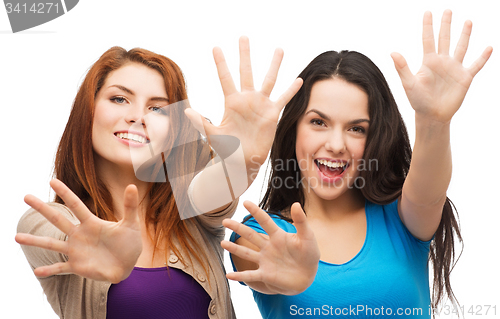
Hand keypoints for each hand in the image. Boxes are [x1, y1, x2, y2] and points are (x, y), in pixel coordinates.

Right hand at [15, 179, 141, 283]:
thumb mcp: (131, 224)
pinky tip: (37, 271)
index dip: (65, 192)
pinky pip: (61, 268)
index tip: (52, 181)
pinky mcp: (77, 266)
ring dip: (35, 241)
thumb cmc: (129, 243)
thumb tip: (132, 185)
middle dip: (43, 209)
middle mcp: (80, 235)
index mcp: (92, 223)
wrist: (127, 265)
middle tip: (26, 196)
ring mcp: (76, 250)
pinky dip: (50, 270)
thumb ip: (130, 206)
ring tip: (16, 236)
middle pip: (58, 220)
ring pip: (52, 245)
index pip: (76, 205)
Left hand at [185, 36, 302, 170]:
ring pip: (269, 80)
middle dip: (244, 55)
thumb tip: (186, 111)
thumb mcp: (213, 135)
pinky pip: (283, 99)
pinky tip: (299, 80)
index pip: (225, 78)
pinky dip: (291, 90)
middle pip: (246, 72)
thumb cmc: (226, 149)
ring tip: (279, 49)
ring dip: (274, 65)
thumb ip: (201, 122)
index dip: (220, 63)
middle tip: (243, 37)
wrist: (243, 161)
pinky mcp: (272, 114)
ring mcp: (260, 105)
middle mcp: (246, 99)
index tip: (215, 47)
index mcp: (231, 102)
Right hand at [221, 201, 319, 294]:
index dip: (256, 212)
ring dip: (235, 249)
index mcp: (278, 236)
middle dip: (238, 228)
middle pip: (250, 235)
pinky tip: (229, 275)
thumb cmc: (309, 254)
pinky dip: (240, 275)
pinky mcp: (266, 274)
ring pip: (247, 253)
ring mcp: (265, 260)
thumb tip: (295, 203)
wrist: (308, 276)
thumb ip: (301, 221)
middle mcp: (268, 247)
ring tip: (222, 243)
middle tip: (225, 221)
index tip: (245, 202)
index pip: (265, 221)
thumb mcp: (307, 236)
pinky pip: (251, 275)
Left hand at [391, 10, 492, 123]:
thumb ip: (402, 68)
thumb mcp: (409, 84)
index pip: (428, 39)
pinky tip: (489, 48)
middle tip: (447, 10)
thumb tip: (392, 52)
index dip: (428, 26)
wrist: (432, 115)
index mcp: (428, 62)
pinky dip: (483, 57)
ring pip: (461, 48)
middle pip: (444, 39)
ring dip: (465, 35)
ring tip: (468, 22)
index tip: (428, 12)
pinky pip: (476, 65)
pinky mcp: (465, 78)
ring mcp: (454, 69)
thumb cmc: (418, 101)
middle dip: (446, 25)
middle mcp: (442, 62)